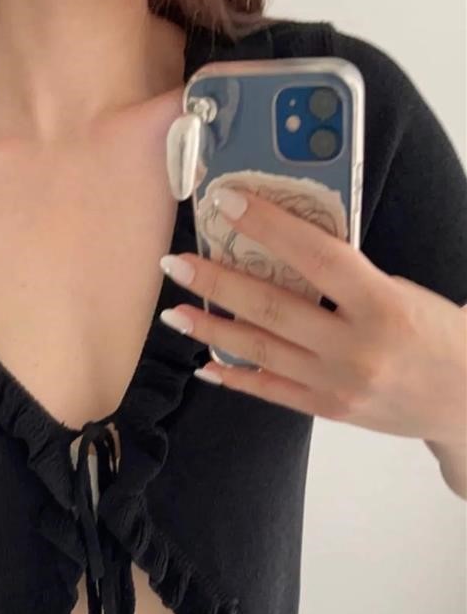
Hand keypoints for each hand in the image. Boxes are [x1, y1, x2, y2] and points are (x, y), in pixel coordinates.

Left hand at [158, 186, 466, 448]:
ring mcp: (336, 383)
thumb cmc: (435, 332)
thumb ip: (348, 278)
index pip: (315, 256)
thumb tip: (283, 251)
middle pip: (271, 307)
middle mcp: (354, 346)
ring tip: (175, 310)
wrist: (464, 396)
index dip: (267, 227)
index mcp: (381, 303)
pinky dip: (234, 375)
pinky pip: (270, 391)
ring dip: (211, 328)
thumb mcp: (401, 291)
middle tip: (176, 263)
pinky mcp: (326, 409)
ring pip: (260, 350)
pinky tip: (204, 362)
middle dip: (216, 282)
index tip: (228, 204)